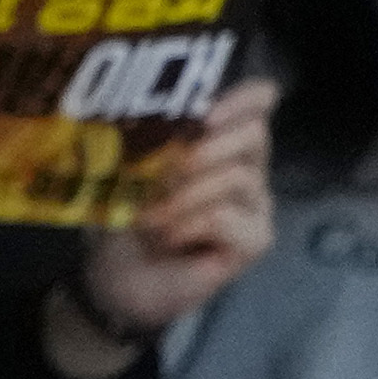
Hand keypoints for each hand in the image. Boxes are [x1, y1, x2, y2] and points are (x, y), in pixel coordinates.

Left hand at [75, 74, 277, 343]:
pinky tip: (169, 238)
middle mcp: (248, 165)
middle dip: (205, 149)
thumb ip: (149, 142)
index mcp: (223, 139)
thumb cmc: (127, 220)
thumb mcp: (130, 173)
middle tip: (163, 174)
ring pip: (238, 178)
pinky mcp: (256, 239)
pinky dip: (191, 224)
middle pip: (255, 133)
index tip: (205, 113)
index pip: (258, 100)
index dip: (241, 98)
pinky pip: (227, 216)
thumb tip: (149, 117)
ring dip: (185, 196)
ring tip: (151, 217)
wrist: (118, 280)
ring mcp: (256, 203)